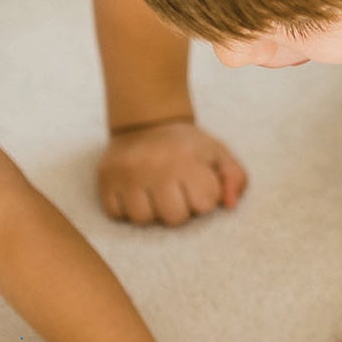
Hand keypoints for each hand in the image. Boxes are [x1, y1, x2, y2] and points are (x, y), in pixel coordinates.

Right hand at [98, 121, 247, 225]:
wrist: (146, 121)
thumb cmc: (187, 146)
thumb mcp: (218, 153)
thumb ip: (235, 178)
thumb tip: (230, 205)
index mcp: (187, 159)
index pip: (204, 204)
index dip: (204, 198)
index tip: (198, 185)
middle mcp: (156, 166)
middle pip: (174, 218)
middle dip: (179, 210)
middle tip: (175, 192)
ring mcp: (127, 174)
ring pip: (143, 219)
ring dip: (151, 212)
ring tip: (155, 194)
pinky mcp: (105, 180)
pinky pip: (116, 214)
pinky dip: (126, 209)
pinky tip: (135, 193)